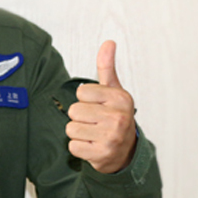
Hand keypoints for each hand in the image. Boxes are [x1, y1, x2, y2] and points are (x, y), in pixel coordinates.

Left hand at [66, 40, 136, 173]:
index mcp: (120, 98)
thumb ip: (107, 66)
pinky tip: (93, 146)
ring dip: (78, 133)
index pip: (80, 92)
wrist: (126, 152)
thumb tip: (108, 42)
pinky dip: (79, 148)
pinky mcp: (102, 155)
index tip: (99, 106)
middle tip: (96, 122)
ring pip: (71, 129)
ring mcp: (111, 138)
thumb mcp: (113, 90)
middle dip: (80, 117)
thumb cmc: (115, 116)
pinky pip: (73, 146)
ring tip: (94, 134)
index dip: (85, 99)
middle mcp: (118, 117)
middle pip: (74, 110)